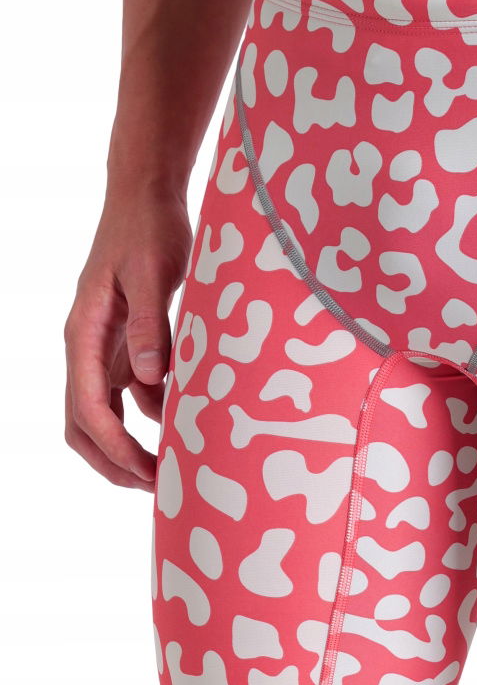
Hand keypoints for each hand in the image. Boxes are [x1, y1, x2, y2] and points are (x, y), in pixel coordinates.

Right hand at [64, 189, 192, 490]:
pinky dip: (151, 414)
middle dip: (113, 461)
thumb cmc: (148, 229)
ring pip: (105, 413)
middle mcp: (87, 346)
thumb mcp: (153, 273)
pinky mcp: (126, 341)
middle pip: (85, 423)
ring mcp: (105, 346)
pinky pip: (132, 391)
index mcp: (84, 334)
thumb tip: (150, 378)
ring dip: (130, 444)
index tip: (146, 474)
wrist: (146, 196)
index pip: (89, 408)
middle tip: (154, 488)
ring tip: (172, 467)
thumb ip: (150, 325)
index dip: (116, 448)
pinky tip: (184, 423)